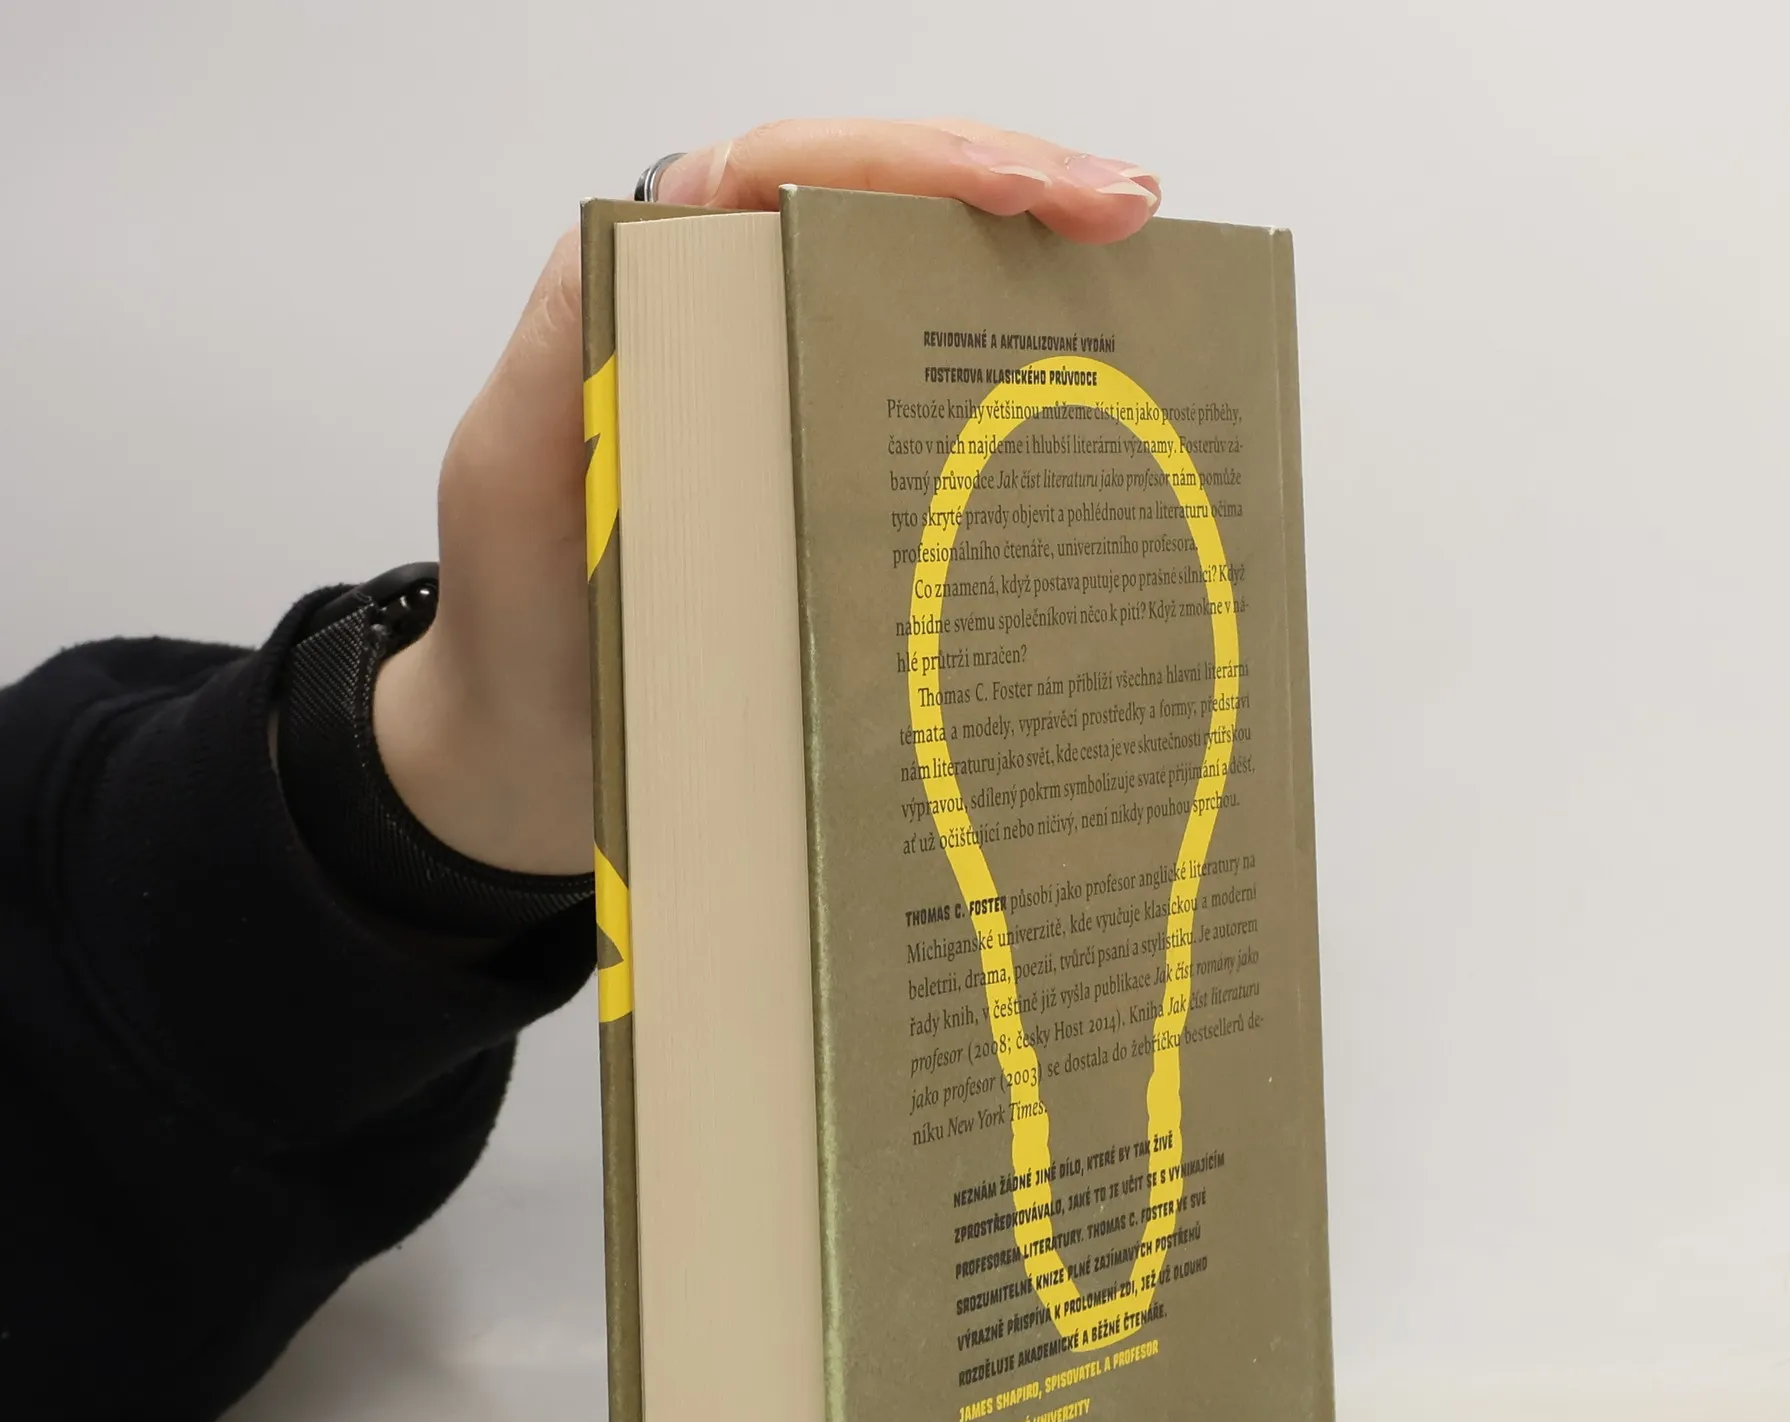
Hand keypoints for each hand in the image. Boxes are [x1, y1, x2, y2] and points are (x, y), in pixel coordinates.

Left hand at [372, 119, 1160, 875]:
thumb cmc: (518, 630)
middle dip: (1016, 194)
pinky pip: (926, 423)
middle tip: (1129, 216)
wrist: (533, 759)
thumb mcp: (515, 478)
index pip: (788, 170)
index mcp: (653, 294)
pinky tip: (1096, 410)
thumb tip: (687, 263)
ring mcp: (793, 408)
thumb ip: (575, 361)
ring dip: (1033, 286)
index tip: (1032, 193)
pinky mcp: (830, 490)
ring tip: (1143, 281)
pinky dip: (1013, 405)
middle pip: (883, 215)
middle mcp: (735, 329)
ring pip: (922, 305)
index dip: (917, 162)